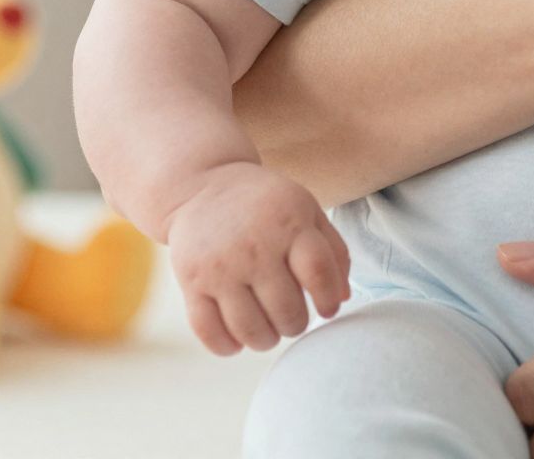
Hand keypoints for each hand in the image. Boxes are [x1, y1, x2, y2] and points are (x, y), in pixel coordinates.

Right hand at [163, 160, 350, 354]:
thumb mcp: (306, 209)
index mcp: (289, 223)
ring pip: (250, 329)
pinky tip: (238, 341)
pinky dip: (227, 347)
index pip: (318, 272)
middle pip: (287, 309)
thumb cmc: (266, 205)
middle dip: (297, 324)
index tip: (328, 308)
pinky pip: (208, 331)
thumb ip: (332, 250)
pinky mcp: (191, 281)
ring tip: (270, 331)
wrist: (203, 186)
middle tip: (293, 319)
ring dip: (266, 340)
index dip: (328, 299)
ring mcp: (220, 266)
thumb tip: (342, 299)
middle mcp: (254, 246)